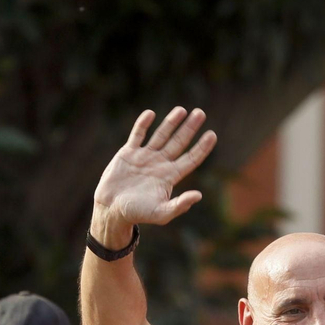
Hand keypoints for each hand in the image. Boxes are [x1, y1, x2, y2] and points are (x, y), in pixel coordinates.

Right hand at [92, 107, 217, 236]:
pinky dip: (143, 124)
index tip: (212, 134)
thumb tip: (199, 195)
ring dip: (171, 122)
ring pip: (161, 135)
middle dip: (189, 128)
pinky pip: (137, 135)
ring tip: (182, 110)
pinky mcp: (128, 153)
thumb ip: (179, 205)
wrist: (111, 210)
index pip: (190, 159)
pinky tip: (151, 114)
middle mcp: (160, 164)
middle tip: (201, 113)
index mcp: (170, 176)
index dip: (202, 147)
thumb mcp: (161, 213)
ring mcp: (144, 157)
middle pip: (179, 142)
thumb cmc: (137, 214)